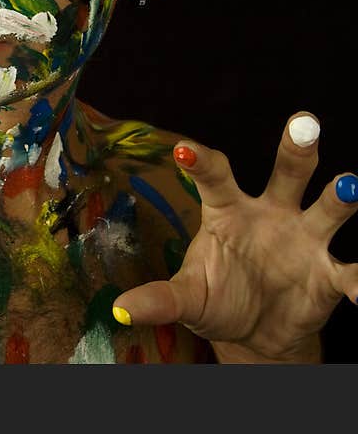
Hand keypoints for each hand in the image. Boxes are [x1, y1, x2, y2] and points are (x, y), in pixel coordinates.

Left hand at [113, 112, 356, 361]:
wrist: (254, 333)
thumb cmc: (216, 299)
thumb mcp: (186, 299)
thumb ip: (159, 300)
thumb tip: (120, 308)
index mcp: (227, 211)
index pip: (214, 177)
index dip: (199, 161)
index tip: (183, 149)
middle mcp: (270, 214)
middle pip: (286, 172)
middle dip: (295, 147)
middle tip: (304, 122)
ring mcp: (304, 239)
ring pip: (328, 207)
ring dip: (341, 195)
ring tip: (348, 185)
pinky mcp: (328, 274)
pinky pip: (351, 272)